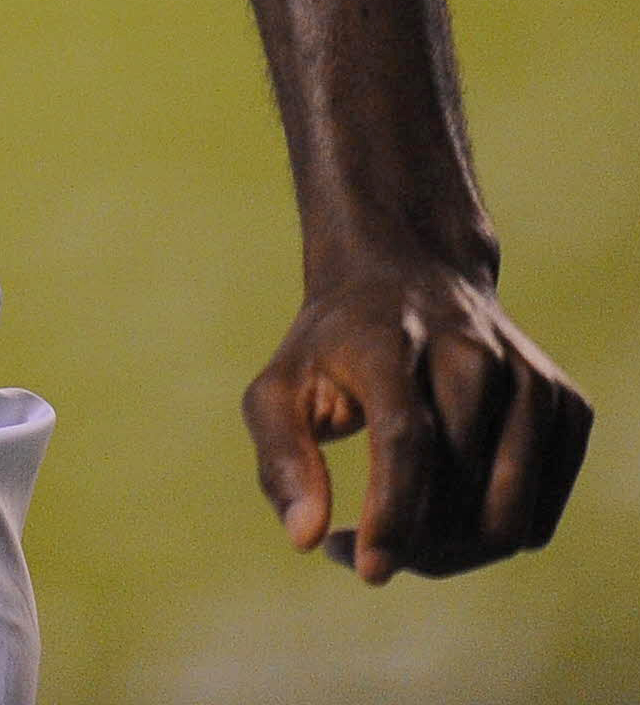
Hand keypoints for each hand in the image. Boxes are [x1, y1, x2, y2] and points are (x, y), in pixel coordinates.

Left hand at [245, 261, 591, 579]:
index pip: (407, 439)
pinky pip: (538, 515)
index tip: (369, 571)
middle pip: (460, 489)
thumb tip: (303, 538)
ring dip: (455, 552)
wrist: (409, 276)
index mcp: (393, 343)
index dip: (392, 513)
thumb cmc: (333, 348)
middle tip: (363, 547)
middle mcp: (473, 352)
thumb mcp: (280, 388)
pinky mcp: (567, 405)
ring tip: (405, 534)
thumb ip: (282, 459)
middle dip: (412, 543)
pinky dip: (493, 537)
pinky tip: (449, 512)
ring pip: (509, 515)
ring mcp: (530, 378)